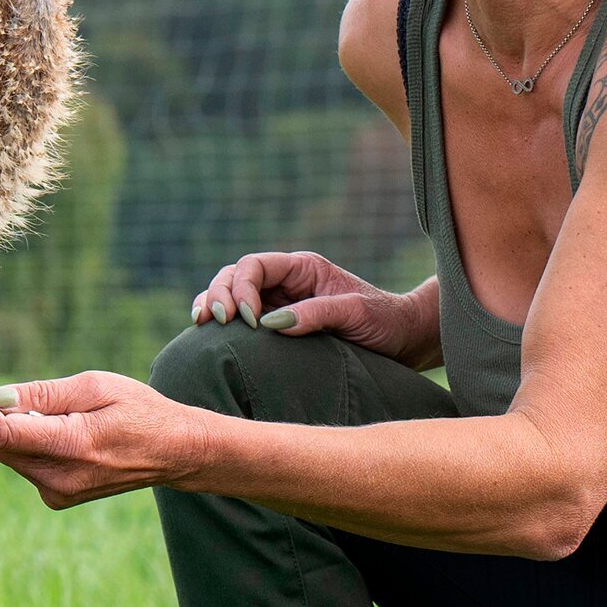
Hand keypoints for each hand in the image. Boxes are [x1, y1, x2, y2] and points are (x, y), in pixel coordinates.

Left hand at [0, 371, 196, 509]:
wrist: (173, 452)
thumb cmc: (138, 409)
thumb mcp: (93, 386)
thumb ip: (40, 394)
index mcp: (71, 445)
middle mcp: (59, 478)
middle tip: (41, 396)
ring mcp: (57, 493)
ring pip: (7, 451)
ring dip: (17, 427)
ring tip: (67, 418)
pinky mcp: (57, 497)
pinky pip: (23, 462)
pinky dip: (30, 443)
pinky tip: (68, 436)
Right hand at [188, 250, 436, 368]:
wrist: (404, 340)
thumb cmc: (385, 322)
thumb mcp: (357, 314)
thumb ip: (317, 314)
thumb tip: (272, 323)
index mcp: (302, 269)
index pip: (255, 266)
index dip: (242, 288)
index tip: (250, 320)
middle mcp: (286, 283)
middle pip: (234, 276)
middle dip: (219, 295)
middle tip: (215, 322)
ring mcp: (279, 303)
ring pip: (231, 296)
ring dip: (212, 307)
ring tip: (202, 325)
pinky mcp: (277, 326)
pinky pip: (241, 321)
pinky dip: (222, 325)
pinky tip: (210, 336)